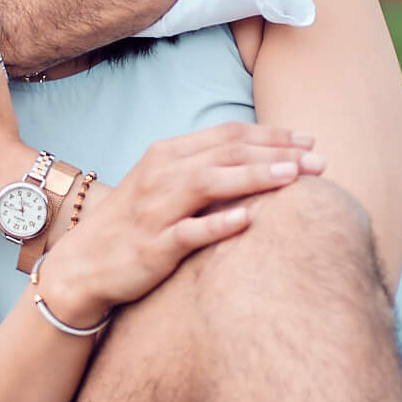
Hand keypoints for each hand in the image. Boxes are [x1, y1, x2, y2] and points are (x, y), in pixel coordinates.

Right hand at [36, 125, 325, 326]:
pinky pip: (189, 232)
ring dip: (254, 177)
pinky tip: (247, 221)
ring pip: (210, 183)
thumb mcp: (163, 185)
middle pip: (226, 153)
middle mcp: (162, 175)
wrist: (82, 266)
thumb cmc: (133, 225)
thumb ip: (202, 168)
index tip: (308, 141)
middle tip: (319, 161)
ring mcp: (156, 210)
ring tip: (294, 176)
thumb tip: (257, 160)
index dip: (271, 135)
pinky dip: (218, 224)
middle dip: (277, 153)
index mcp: (167, 154)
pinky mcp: (153, 246)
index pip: (228, 135)